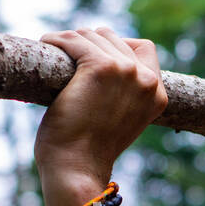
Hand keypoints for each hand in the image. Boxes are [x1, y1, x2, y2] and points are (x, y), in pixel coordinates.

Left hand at [35, 27, 167, 205]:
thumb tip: (106, 63)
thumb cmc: (89, 151)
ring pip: (92, 35)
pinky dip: (57, 39)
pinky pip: (73, 40)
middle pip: (114, 37)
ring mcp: (124, 71)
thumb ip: (125, 94)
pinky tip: (46, 43)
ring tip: (55, 52)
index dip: (116, 47)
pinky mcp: (99, 67)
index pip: (144, 49)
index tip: (93, 55)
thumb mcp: (122, 119)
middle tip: (68, 56)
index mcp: (158, 94)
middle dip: (89, 43)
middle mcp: (146, 80)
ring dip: (71, 41)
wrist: (77, 169)